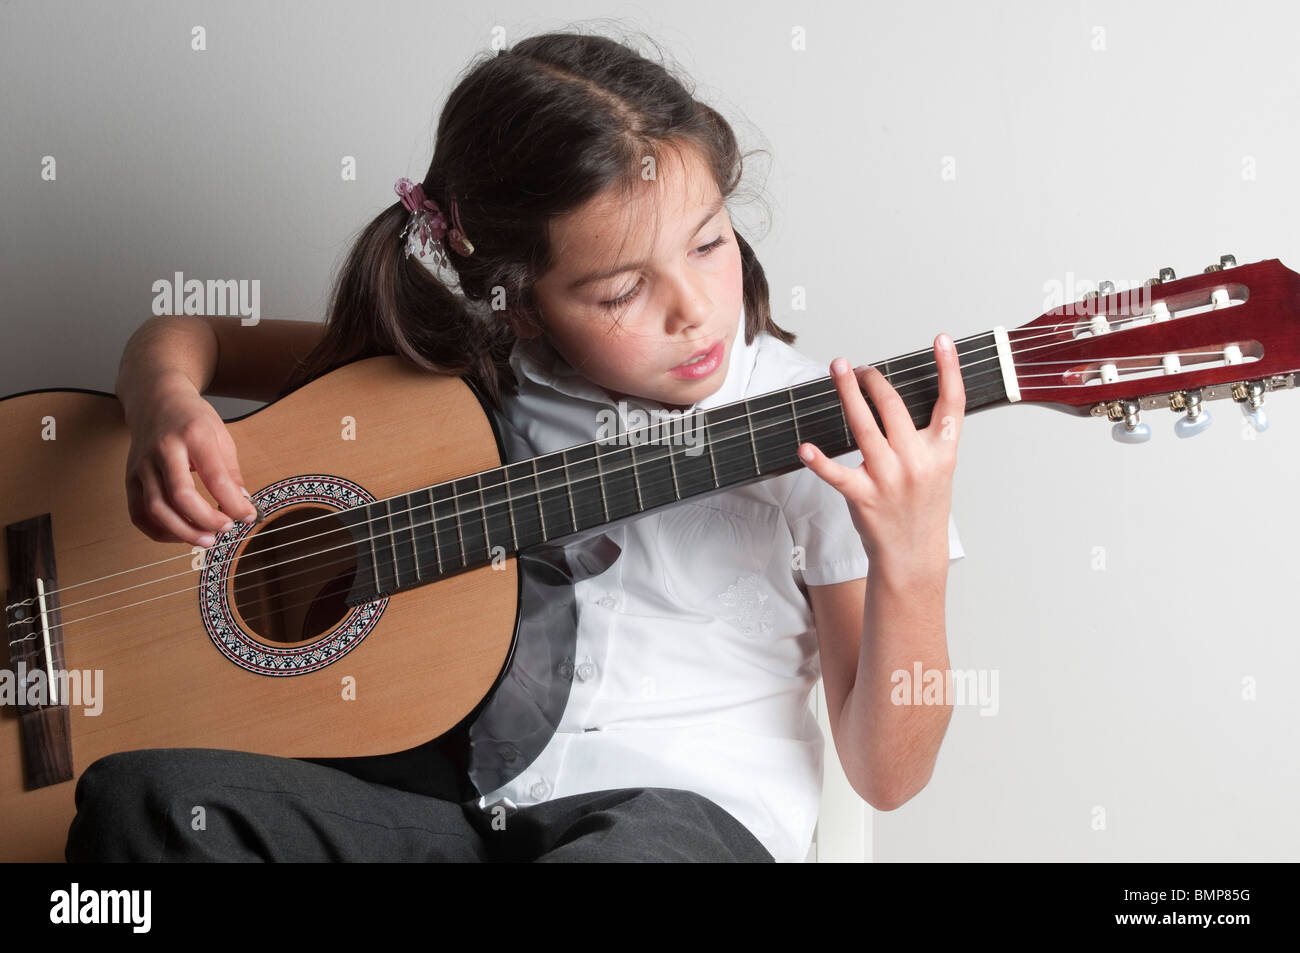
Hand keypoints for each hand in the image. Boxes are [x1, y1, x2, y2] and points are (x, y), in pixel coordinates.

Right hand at [124, 379, 257, 547]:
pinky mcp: (129, 478)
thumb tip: (242, 506)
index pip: (215, 476)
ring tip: (207, 539)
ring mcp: (142, 465)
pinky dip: (159, 531)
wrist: (155, 399)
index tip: (248, 516)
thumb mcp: (221, 435)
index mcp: (193, 435)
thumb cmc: (191, 419)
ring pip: (156, 509)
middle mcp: (163, 450)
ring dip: (183, 531)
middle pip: (180, 495)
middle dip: (206, 520)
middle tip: (226, 529)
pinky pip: (139, 514)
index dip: (234, 503)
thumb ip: (230, 472)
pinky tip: (180, 534)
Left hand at [797, 334, 964, 581]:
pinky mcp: (864, 497)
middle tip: (862, 369)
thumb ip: (927, 437)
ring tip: (839, 369)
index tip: (941, 340)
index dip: (949, 368)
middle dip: (874, 380)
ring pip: (864, 426)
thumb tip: (900, 399)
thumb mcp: (938, 470)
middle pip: (894, 407)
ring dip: (848, 393)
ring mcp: (889, 479)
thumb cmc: (922, 508)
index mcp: (942, 453)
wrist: (913, 555)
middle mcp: (917, 462)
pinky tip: (805, 448)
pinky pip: (837, 474)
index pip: (951, 403)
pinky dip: (819, 461)